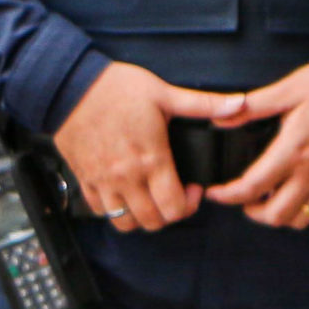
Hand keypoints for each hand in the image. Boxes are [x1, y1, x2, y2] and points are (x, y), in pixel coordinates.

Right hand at [54, 61, 227, 230]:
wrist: (67, 85)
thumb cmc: (115, 88)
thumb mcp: (165, 93)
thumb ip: (205, 104)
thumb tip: (240, 104)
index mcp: (151, 159)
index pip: (174, 207)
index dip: (190, 205)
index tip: (193, 189)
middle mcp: (126, 177)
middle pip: (152, 221)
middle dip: (170, 215)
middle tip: (175, 195)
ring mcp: (102, 181)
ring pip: (124, 223)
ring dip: (142, 218)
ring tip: (151, 198)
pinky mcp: (83, 178)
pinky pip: (99, 211)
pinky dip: (114, 211)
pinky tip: (126, 194)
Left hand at [203, 63, 308, 229]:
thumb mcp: (288, 90)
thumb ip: (252, 106)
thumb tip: (220, 118)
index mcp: (293, 150)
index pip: (252, 186)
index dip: (228, 195)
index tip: (216, 192)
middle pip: (274, 215)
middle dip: (250, 211)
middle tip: (241, 197)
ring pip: (296, 220)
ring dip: (276, 216)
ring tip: (266, 200)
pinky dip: (299, 212)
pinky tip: (291, 195)